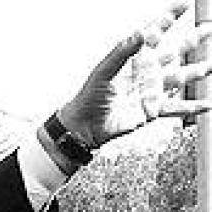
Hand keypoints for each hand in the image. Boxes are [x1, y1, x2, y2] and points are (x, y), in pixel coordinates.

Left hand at [60, 0, 211, 148]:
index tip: (185, 4)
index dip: (170, 17)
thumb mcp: (104, 71)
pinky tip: (206, 105)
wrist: (86, 124)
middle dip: (193, 39)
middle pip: (176, 50)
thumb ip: (122, 52)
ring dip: (197, 71)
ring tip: (210, 66)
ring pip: (181, 77)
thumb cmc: (90, 96)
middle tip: (208, 28)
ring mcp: (152, 89)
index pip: (156, 32)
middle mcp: (147, 71)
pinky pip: (176, 107)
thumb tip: (139, 32)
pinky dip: (191, 107)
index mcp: (135, 57)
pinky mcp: (153, 108)